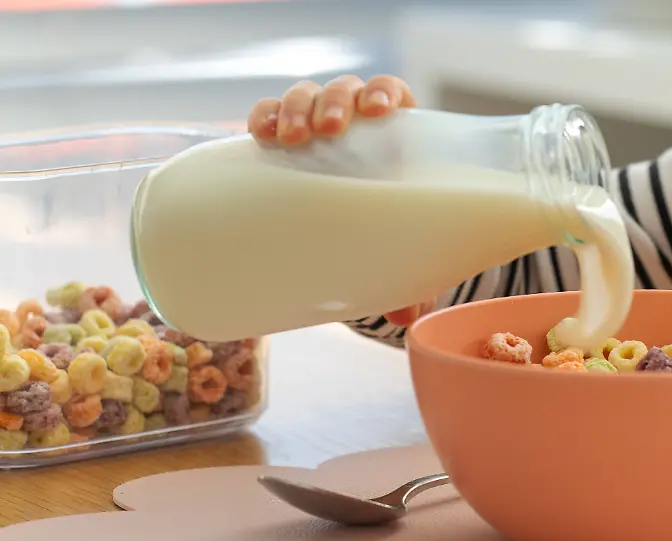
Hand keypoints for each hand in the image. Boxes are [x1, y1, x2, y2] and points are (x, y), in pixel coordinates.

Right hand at [248, 76, 431, 324]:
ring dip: (298, 106)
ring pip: (307, 97)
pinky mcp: (284, 141)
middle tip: (329, 130)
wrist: (358, 236)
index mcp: (395, 135)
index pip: (392, 94)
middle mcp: (356, 124)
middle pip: (346, 92)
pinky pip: (271, 116)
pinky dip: (264, 116)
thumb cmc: (390, 233)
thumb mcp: (403, 252)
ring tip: (293, 136)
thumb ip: (412, 280)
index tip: (380, 111)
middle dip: (334, 102)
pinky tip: (259, 132)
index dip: (384, 92)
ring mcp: (317, 128)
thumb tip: (407, 318)